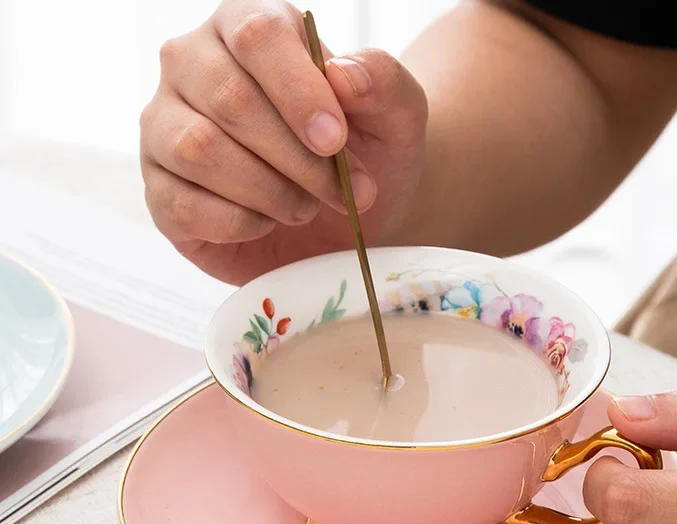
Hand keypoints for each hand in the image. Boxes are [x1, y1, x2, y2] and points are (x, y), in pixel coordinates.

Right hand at [140, 0, 427, 284]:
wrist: (346, 218)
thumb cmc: (366, 155)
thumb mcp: (396, 117)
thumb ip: (382, 83)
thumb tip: (343, 75)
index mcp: (246, 27)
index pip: (257, 35)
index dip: (299, 91)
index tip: (335, 141)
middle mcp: (192, 67)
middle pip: (229, 99)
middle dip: (296, 158)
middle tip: (338, 191)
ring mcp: (165, 129)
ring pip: (199, 151)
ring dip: (269, 192)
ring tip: (304, 205)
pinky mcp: (161, 191)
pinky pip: (184, 206)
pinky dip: (241, 224)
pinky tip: (267, 222)